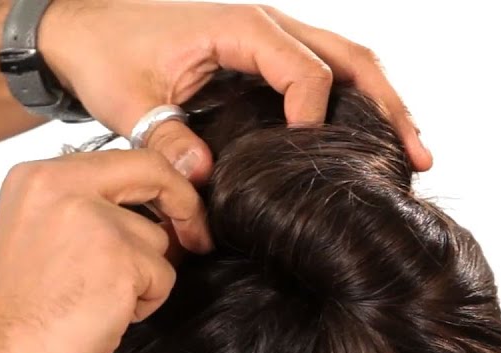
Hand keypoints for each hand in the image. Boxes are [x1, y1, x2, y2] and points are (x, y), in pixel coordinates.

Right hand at [0, 150, 207, 352]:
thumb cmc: (23, 315)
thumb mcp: (40, 236)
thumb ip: (85, 208)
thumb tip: (155, 203)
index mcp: (36, 177)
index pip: (121, 159)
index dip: (158, 182)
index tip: (176, 208)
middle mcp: (60, 185)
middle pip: (152, 172)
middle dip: (184, 204)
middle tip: (196, 239)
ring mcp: (92, 220)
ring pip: (157, 238)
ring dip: (144, 274)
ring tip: (99, 301)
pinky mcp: (119, 259)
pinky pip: (162, 275)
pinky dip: (145, 302)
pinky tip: (106, 317)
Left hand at [38, 1, 431, 180]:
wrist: (84, 30)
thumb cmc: (106, 56)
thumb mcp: (129, 104)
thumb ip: (165, 139)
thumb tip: (202, 178)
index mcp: (239, 28)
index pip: (305, 71)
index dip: (316, 116)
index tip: (310, 159)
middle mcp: (265, 25)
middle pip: (349, 58)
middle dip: (387, 106)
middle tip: (416, 157)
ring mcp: (269, 38)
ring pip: (346, 61)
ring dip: (381, 103)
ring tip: (411, 153)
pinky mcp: (263, 57)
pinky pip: (322, 72)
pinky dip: (352, 102)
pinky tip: (366, 141)